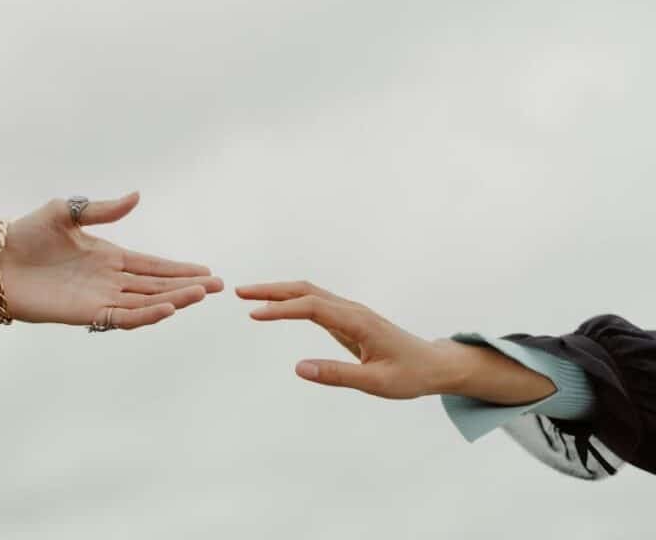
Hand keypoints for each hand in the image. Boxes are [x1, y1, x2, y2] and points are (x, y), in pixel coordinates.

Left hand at [0, 193, 222, 328]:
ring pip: (146, 302)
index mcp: (109, 256)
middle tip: (219, 286)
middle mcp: (109, 280)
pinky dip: (146, 315)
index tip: (207, 271)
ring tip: (200, 294)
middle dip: (188, 286)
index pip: (153, 265)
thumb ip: (103, 209)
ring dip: (174, 300)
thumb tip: (137, 196)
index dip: (180, 269)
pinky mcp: (86, 313)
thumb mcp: (66, 212)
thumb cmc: (26, 234)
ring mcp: (100, 298)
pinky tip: (167, 308)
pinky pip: (123, 317)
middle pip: (157, 286)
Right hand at [237, 281, 554, 402]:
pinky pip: (314, 302)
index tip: (253, 315)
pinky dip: (290, 299)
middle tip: (239, 292)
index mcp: (357, 321)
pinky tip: (276, 306)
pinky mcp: (348, 318)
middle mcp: (352, 310)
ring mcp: (350, 312)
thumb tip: (298, 368)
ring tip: (248, 297)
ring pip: (308, 292)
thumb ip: (337, 375)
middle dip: (271, 290)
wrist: (435, 365)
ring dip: (278, 291)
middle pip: (305, 290)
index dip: (280, 309)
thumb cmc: (410, 375)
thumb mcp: (376, 383)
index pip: (310, 307)